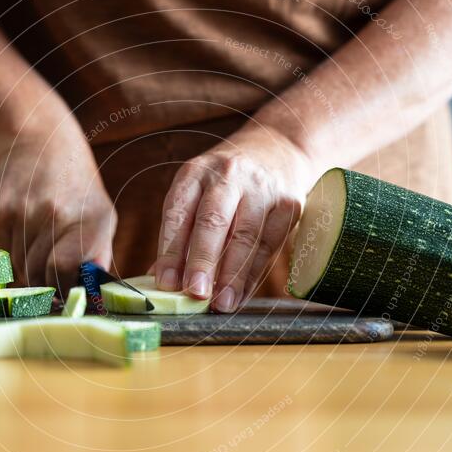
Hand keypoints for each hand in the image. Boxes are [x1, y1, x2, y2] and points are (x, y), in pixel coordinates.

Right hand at [0, 131, 115, 294]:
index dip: (61, 288)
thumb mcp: (102, 217)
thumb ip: (98, 256)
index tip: (63, 292)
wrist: (42, 145)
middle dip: (43, 283)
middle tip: (48, 278)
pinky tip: (23, 235)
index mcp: (89, 221)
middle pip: (37, 273)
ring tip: (38, 249)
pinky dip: (10, 253)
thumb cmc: (78, 192)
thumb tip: (90, 297)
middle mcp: (55, 215)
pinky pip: (1, 252)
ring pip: (18, 266)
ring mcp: (23, 211)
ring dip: (26, 268)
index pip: (63, 271)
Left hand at [154, 124, 316, 312]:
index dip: (171, 250)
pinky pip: (269, 246)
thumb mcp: (198, 191)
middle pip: (213, 221)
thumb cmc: (228, 180)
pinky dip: (254, 275)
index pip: (178, 213)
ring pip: (246, 237)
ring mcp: (262, 188)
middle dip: (202, 260)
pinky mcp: (289, 204)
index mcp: (196, 172)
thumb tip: (161, 279)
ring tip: (221, 303)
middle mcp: (228, 175)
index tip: (166, 283)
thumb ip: (181, 232)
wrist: (280, 148)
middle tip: (194, 292)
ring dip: (232, 275)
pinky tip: (241, 295)